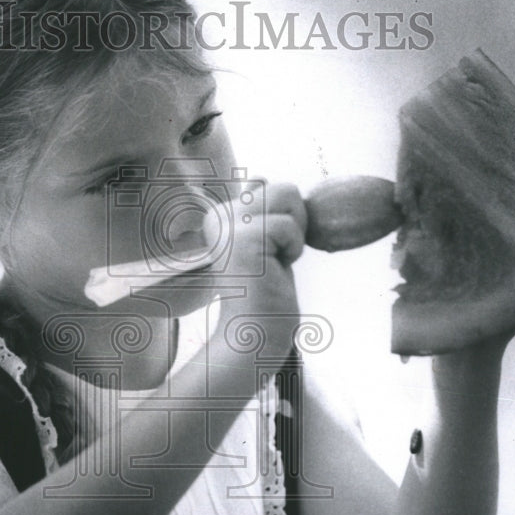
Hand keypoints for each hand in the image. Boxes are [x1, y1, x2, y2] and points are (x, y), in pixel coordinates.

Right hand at [204, 181, 305, 376]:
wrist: (253, 336)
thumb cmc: (266, 294)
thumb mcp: (266, 244)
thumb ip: (266, 213)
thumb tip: (261, 178)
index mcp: (221, 215)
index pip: (273, 188)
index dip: (287, 222)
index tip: (269, 255)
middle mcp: (219, 216)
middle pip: (284, 188)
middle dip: (295, 223)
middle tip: (276, 258)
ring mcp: (228, 226)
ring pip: (288, 195)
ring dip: (294, 234)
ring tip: (274, 262)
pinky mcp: (243, 239)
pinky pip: (289, 226)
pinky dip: (292, 249)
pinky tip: (272, 271)